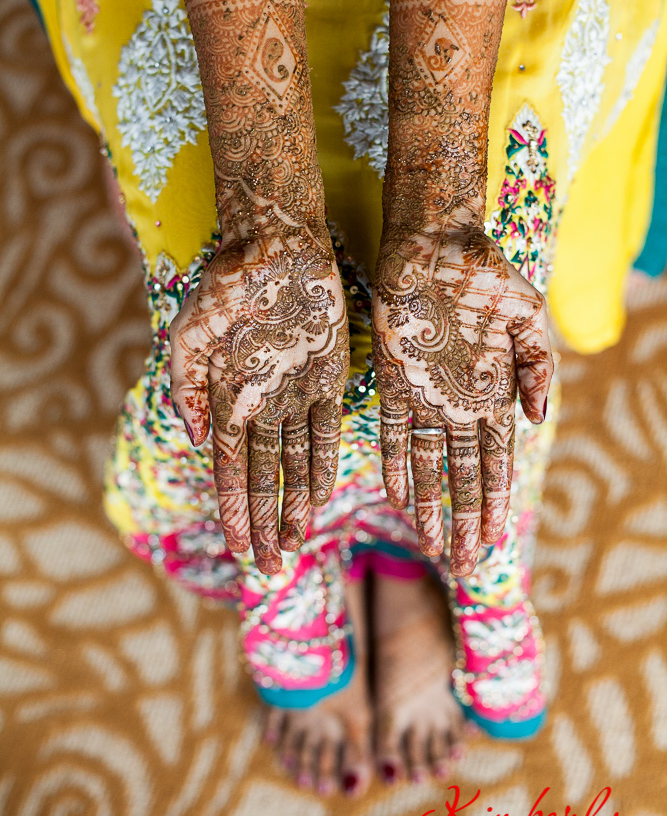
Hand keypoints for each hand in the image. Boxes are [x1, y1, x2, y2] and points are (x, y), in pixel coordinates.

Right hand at [170, 211, 348, 575]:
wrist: (275, 245)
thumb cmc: (227, 285)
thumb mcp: (192, 334)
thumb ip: (188, 387)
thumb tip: (196, 440)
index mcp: (226, 398)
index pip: (230, 471)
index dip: (235, 512)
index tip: (239, 553)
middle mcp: (262, 405)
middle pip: (263, 479)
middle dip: (264, 524)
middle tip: (269, 570)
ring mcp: (296, 395)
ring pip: (295, 466)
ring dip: (294, 506)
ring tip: (295, 547)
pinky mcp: (331, 379)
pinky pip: (328, 433)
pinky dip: (323, 468)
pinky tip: (321, 500)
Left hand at [372, 220, 552, 576]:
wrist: (436, 244)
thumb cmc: (486, 277)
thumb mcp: (528, 320)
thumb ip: (538, 369)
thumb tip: (537, 420)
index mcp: (493, 394)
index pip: (495, 462)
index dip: (495, 501)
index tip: (496, 539)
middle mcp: (457, 404)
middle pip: (462, 475)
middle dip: (465, 518)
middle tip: (466, 563)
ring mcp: (423, 397)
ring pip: (427, 464)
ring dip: (430, 504)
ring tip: (433, 545)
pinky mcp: (391, 382)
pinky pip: (391, 433)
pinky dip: (395, 465)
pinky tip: (398, 498)